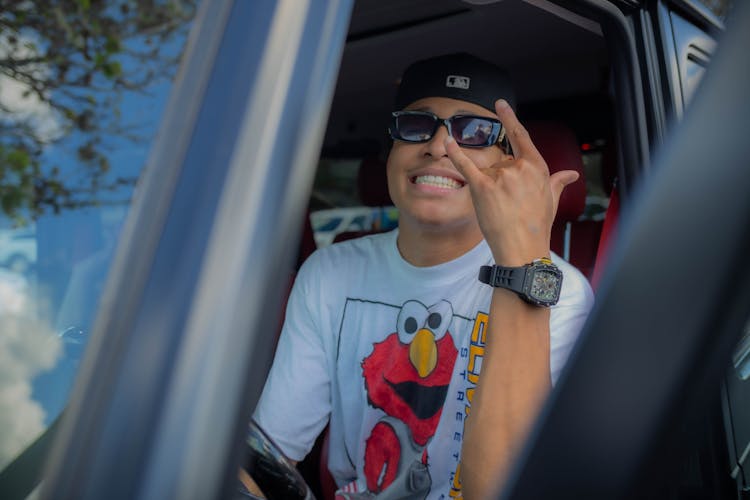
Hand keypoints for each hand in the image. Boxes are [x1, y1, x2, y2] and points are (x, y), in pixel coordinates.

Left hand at [445, 99, 578, 265]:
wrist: (523, 248)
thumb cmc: (537, 226)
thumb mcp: (552, 200)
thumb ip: (557, 182)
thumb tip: (570, 175)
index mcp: (537, 167)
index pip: (521, 136)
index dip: (509, 118)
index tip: (499, 104)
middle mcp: (519, 167)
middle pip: (500, 162)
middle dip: (500, 180)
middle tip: (507, 204)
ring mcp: (501, 176)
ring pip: (487, 172)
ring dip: (488, 187)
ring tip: (499, 208)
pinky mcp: (482, 187)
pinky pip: (466, 165)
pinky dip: (455, 153)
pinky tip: (447, 141)